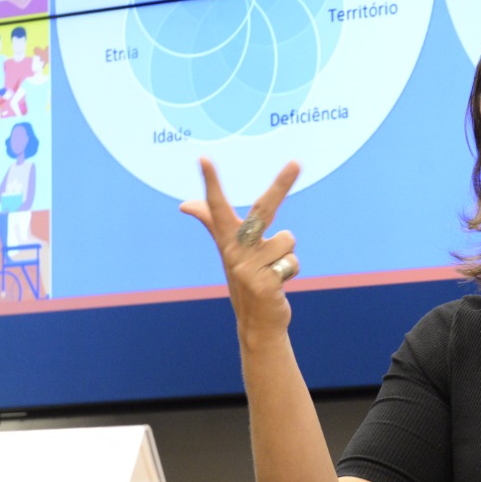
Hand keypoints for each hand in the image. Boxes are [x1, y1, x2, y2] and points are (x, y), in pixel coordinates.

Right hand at [180, 158, 300, 336]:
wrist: (257, 322)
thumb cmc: (245, 279)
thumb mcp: (229, 250)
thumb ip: (211, 222)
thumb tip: (184, 204)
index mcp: (228, 239)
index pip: (216, 207)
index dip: (211, 182)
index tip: (203, 158)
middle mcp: (235, 250)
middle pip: (262, 211)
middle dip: (280, 185)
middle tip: (296, 162)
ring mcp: (248, 267)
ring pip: (287, 240)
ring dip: (287, 254)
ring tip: (274, 270)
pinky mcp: (265, 283)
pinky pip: (291, 262)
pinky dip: (290, 271)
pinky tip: (278, 285)